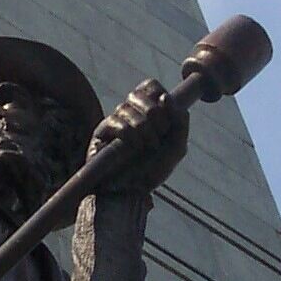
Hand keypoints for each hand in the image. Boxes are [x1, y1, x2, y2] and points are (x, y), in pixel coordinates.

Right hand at [90, 78, 187, 193]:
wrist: (129, 194)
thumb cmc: (151, 173)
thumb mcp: (175, 149)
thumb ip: (180, 122)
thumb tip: (166, 98)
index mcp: (147, 112)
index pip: (150, 86)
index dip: (160, 97)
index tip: (167, 120)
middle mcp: (129, 113)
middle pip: (140, 94)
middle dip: (155, 116)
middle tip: (157, 139)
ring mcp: (113, 121)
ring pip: (129, 107)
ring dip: (144, 130)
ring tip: (145, 148)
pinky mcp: (100, 133)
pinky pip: (117, 122)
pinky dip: (130, 136)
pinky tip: (131, 150)